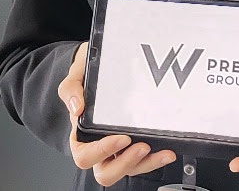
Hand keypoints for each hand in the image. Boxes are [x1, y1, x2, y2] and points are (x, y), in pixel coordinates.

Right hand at [58, 42, 175, 186]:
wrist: (109, 66)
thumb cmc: (90, 76)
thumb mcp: (76, 76)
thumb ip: (71, 89)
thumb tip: (77, 108)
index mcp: (82, 136)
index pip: (85, 156)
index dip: (102, 152)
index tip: (121, 138)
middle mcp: (100, 147)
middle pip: (106, 172)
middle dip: (125, 164)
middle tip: (141, 146)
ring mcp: (120, 149)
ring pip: (130, 169)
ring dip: (146, 164)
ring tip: (160, 150)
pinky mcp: (137, 145)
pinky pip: (145, 161)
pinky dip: (157, 159)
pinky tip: (167, 151)